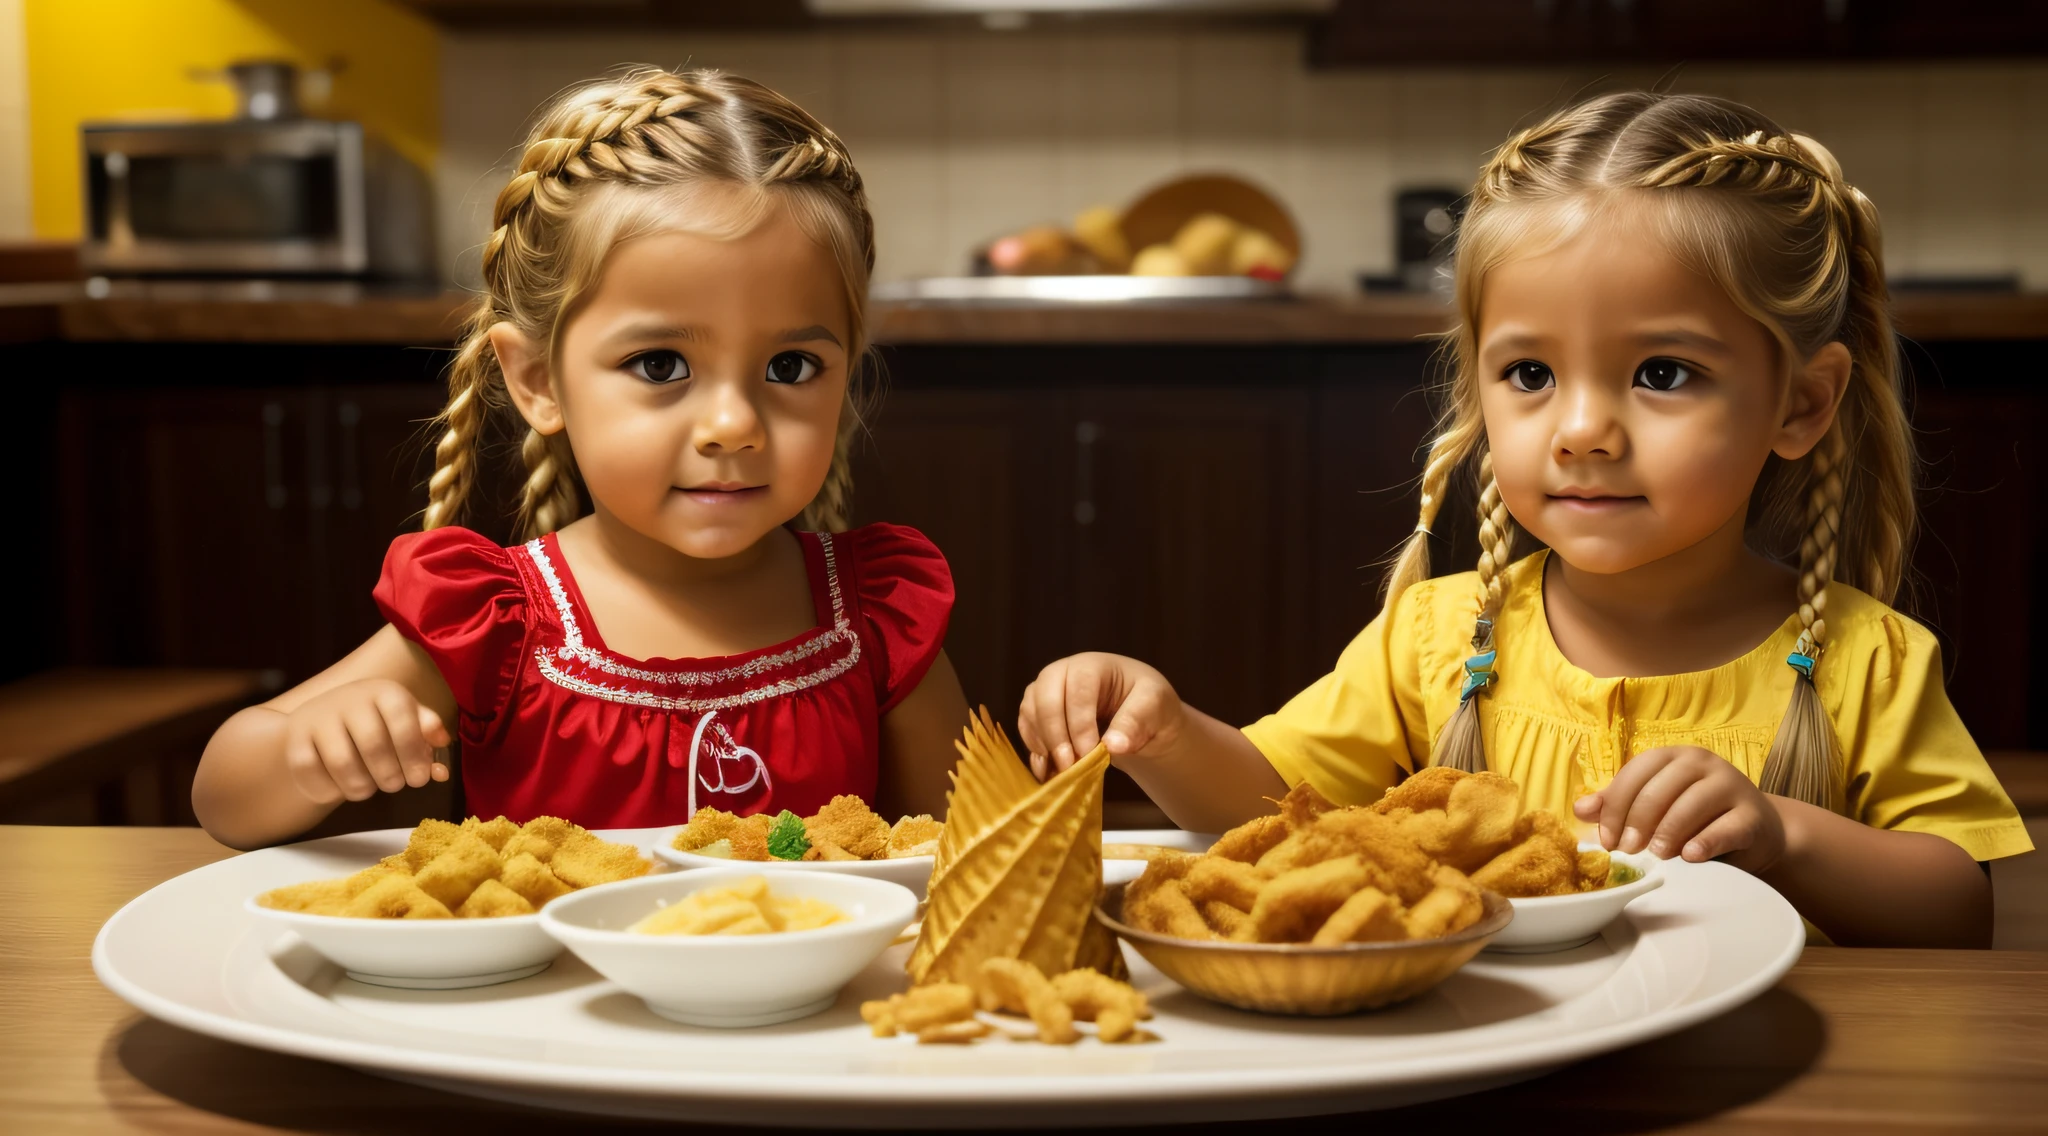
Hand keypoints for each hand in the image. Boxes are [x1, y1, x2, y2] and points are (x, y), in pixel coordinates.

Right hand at [282, 679, 450, 805]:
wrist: (327, 718)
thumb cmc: (379, 722)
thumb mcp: (408, 721)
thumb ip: (427, 743)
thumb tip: (440, 771)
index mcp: (384, 692)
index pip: (404, 721)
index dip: (414, 755)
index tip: (419, 778)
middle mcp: (350, 699)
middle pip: (373, 745)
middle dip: (389, 775)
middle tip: (395, 785)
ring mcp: (318, 717)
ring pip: (341, 762)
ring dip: (360, 787)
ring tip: (369, 789)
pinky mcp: (295, 738)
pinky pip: (310, 771)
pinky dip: (328, 789)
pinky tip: (340, 789)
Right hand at [1017, 653, 1182, 780]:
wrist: (1140, 717)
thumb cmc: (1149, 705)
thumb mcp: (1155, 708)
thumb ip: (1136, 722)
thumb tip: (1113, 745)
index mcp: (1093, 665)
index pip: (1078, 689)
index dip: (1080, 723)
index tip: (1089, 754)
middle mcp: (1063, 672)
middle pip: (1044, 696)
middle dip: (1054, 734)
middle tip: (1069, 765)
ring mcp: (1047, 691)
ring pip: (1030, 711)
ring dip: (1042, 743)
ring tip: (1061, 771)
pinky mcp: (1039, 712)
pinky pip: (1026, 728)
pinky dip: (1035, 751)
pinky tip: (1049, 771)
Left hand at [1573, 745, 1785, 872]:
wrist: (1756, 829)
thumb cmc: (1696, 816)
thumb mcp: (1656, 805)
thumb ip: (1619, 804)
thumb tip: (1580, 809)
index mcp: (1673, 756)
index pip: (1637, 772)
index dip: (1616, 805)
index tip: (1606, 839)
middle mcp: (1702, 763)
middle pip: (1661, 788)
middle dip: (1638, 821)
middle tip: (1627, 850)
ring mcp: (1731, 785)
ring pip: (1692, 805)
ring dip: (1668, 832)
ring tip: (1656, 855)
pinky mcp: (1752, 815)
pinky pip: (1726, 827)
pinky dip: (1705, 842)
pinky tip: (1689, 857)